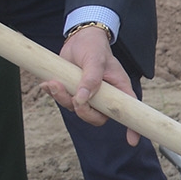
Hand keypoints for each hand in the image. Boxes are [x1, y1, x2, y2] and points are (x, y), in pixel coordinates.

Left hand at [42, 26, 139, 146]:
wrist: (79, 38)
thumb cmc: (94, 47)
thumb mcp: (95, 59)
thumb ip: (91, 79)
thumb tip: (83, 99)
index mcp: (118, 89)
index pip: (127, 110)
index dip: (132, 126)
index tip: (132, 141)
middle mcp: (104, 96)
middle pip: (97, 117)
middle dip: (83, 112)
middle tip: (74, 98)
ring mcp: (88, 96)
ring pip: (76, 110)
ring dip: (63, 99)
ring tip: (54, 83)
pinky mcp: (72, 92)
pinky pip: (63, 102)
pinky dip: (54, 94)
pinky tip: (48, 83)